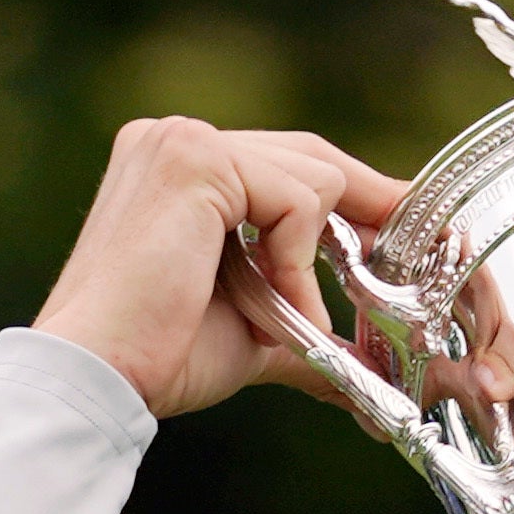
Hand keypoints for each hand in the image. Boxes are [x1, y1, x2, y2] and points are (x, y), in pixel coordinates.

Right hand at [30, 117, 415, 420]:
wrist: (99, 375)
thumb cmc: (158, 356)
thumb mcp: (249, 327)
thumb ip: (300, 317)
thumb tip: (356, 363)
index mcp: (179, 165)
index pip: (285, 163)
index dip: (349, 197)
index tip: (402, 226)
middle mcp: (176, 138)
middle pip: (307, 155)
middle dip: (366, 207)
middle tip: (413, 253)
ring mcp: (183, 141)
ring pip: (311, 176)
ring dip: (315, 261)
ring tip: (294, 323)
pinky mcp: (196, 161)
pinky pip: (294, 200)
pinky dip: (298, 264)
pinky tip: (277, 312)